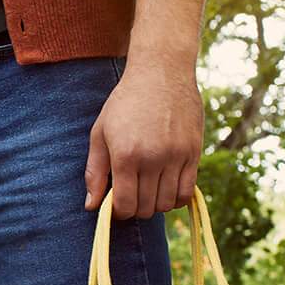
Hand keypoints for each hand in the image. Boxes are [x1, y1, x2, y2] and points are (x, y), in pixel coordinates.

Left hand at [84, 55, 203, 219]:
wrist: (161, 73)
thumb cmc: (125, 103)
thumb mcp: (100, 133)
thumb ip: (95, 172)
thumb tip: (90, 206)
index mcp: (126, 155)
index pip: (125, 205)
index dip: (119, 212)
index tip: (117, 205)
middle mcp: (153, 159)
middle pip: (146, 208)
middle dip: (136, 208)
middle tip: (132, 195)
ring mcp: (176, 156)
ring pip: (167, 203)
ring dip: (155, 204)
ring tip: (148, 190)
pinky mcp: (194, 152)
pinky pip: (187, 191)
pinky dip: (175, 198)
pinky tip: (165, 187)